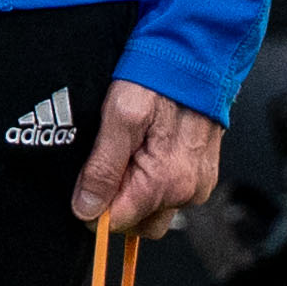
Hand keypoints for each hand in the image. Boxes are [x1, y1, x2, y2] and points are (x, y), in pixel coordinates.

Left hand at [73, 80, 224, 239]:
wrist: (196, 60)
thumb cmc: (158, 82)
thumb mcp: (118, 118)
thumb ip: (102, 168)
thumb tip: (87, 208)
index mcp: (163, 181)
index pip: (117, 222)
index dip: (94, 208)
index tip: (85, 187)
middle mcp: (185, 190)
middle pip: (137, 225)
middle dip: (116, 205)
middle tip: (105, 169)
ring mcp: (197, 185)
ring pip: (154, 213)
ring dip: (135, 194)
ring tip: (128, 156)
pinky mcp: (201, 177)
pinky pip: (171, 197)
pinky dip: (153, 184)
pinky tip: (146, 154)